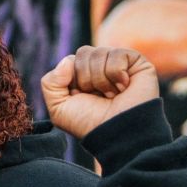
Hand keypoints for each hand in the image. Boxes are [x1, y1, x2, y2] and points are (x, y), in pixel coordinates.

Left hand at [40, 46, 159, 138]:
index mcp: (84, 77)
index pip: (71, 60)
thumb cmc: (90, 124)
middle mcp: (101, 69)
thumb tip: (68, 60)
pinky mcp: (136, 63)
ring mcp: (120, 64)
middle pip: (83, 53)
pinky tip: (123, 88)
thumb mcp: (59, 109)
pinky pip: (117, 54)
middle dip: (86, 78)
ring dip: (101, 80)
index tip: (82, 97)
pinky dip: (116, 74)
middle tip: (99, 97)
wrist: (117, 134)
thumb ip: (50, 82)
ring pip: (99, 53)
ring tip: (112, 96)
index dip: (72, 78)